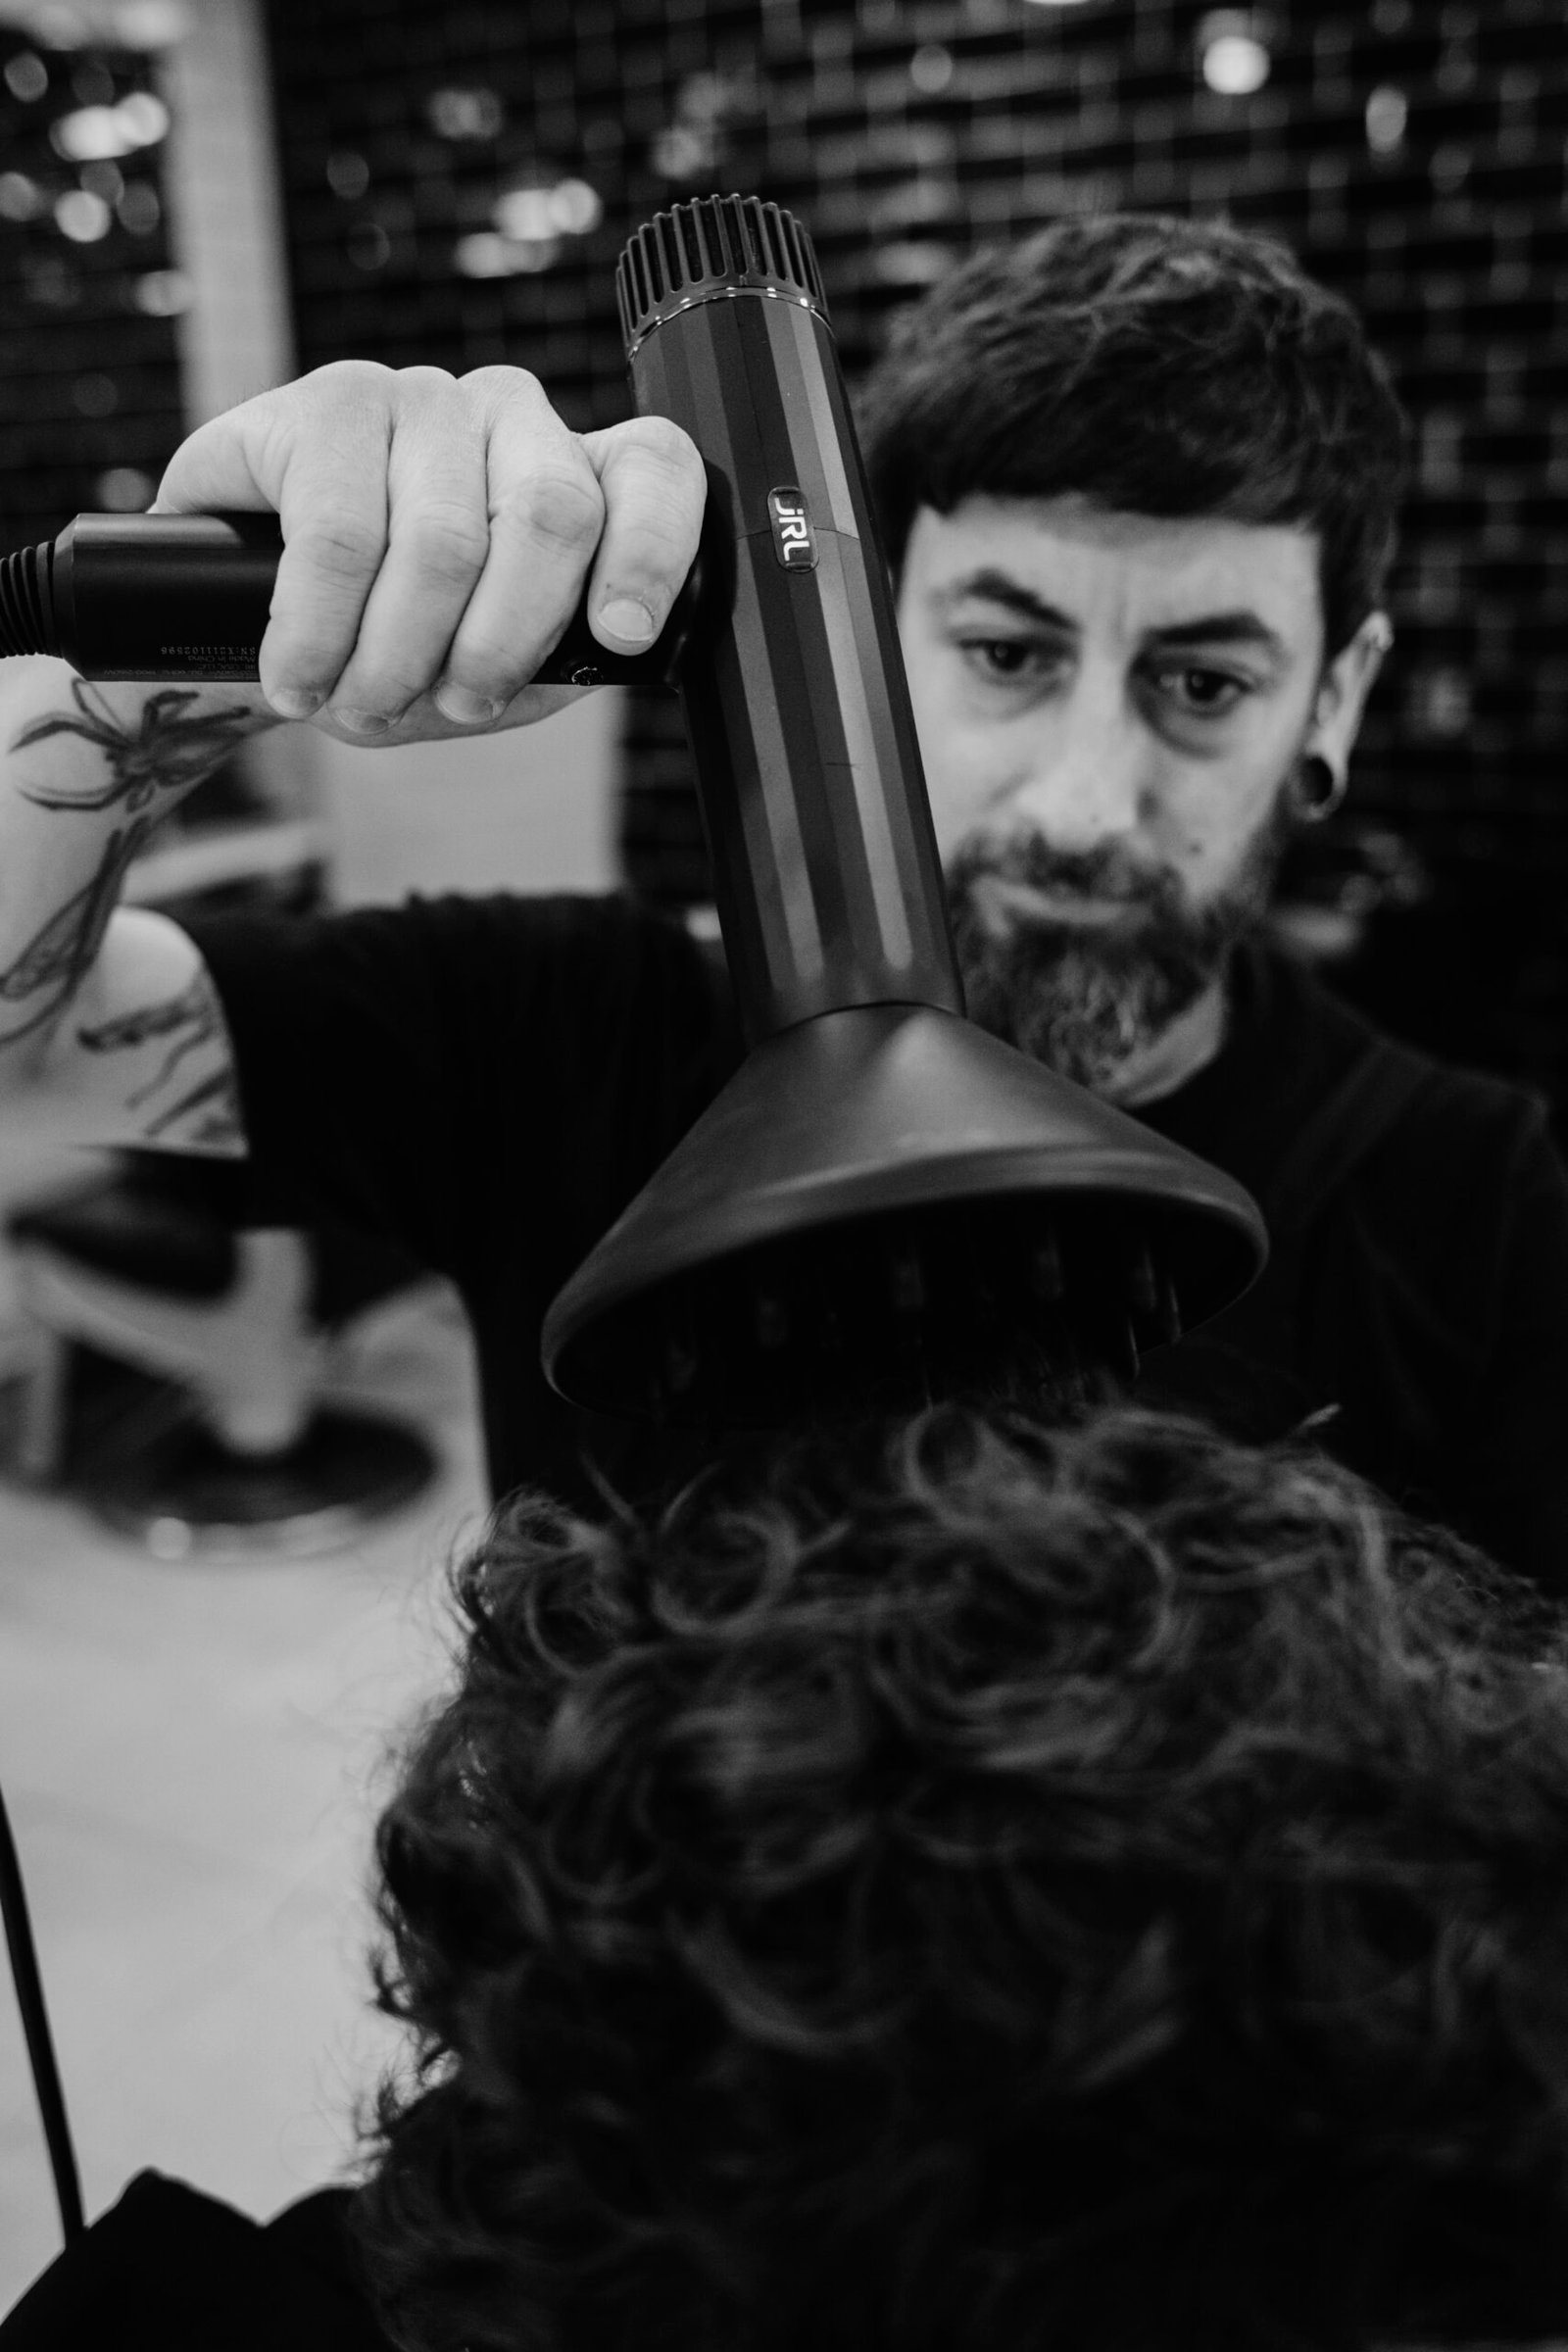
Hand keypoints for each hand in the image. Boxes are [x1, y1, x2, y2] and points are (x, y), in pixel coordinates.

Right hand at [152, 363, 705, 742]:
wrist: (248, 617)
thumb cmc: (388, 642)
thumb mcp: (488, 674)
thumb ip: (553, 662)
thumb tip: (595, 658)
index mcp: (575, 474)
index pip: (654, 471)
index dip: (651, 549)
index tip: (620, 635)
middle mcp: (512, 416)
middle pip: (552, 516)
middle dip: (500, 643)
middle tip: (452, 703)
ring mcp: (423, 397)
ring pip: (444, 541)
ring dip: (396, 657)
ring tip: (360, 702)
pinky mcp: (328, 401)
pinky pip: (339, 535)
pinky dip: (317, 633)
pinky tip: (298, 674)